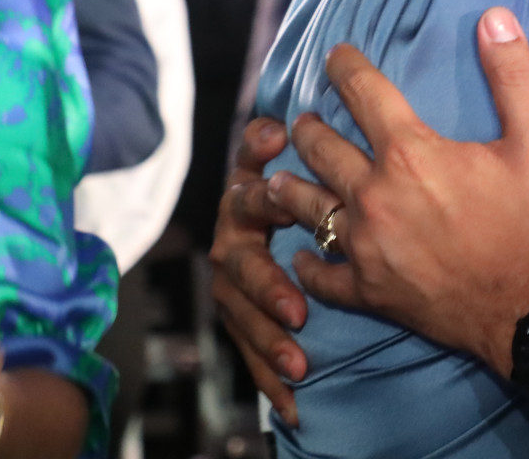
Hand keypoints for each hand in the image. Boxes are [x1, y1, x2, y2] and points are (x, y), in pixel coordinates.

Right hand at [209, 117, 309, 425]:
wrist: (272, 218)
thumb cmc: (287, 186)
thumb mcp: (276, 162)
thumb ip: (266, 144)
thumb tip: (273, 126)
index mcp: (245, 198)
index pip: (246, 192)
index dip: (260, 197)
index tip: (284, 206)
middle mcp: (231, 239)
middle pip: (241, 263)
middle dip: (267, 288)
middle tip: (296, 310)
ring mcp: (230, 282)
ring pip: (242, 313)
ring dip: (267, 339)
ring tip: (298, 362)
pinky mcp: (237, 316)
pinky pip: (249, 350)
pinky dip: (269, 376)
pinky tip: (292, 403)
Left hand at [276, 7, 528, 376]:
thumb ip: (514, 74)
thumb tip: (495, 16)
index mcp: (411, 153)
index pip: (362, 92)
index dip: (345, 66)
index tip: (334, 55)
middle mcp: (375, 195)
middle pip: (320, 147)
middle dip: (308, 126)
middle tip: (302, 119)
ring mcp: (365, 247)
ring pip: (306, 206)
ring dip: (291, 186)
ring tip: (281, 175)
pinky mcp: (368, 291)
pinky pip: (320, 274)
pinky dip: (307, 263)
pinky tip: (302, 255)